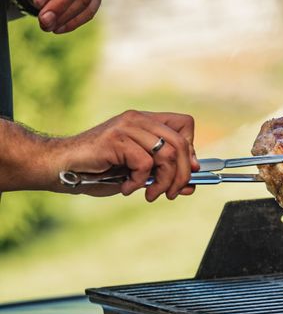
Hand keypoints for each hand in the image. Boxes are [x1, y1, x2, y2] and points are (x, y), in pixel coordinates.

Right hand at [53, 111, 198, 200]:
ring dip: (163, 182)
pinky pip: (144, 163)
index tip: (189, 171)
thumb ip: (162, 174)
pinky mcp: (116, 139)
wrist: (60, 167)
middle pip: (181, 143)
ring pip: (167, 154)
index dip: (191, 149)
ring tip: (149, 194)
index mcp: (146, 121)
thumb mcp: (137, 173)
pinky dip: (139, 182)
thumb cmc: (98, 171)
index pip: (185, 124)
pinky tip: (125, 187)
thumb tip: (191, 186)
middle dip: (182, 174)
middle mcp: (138, 119)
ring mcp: (127, 127)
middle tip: (172, 193)